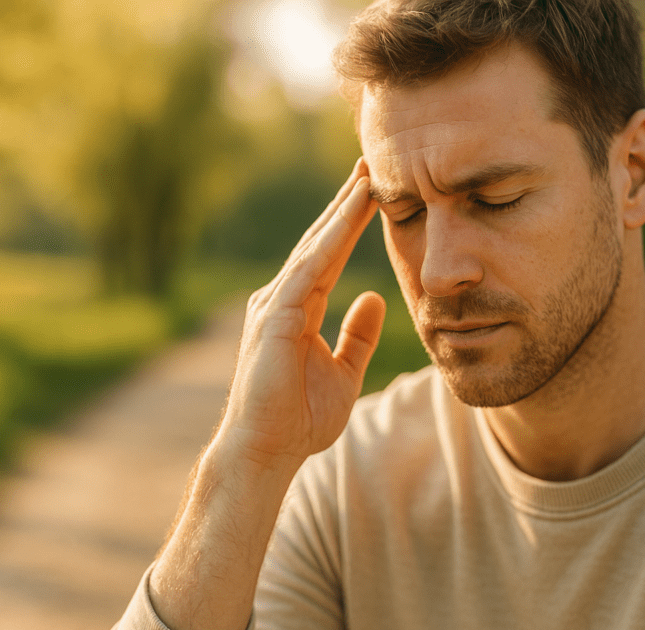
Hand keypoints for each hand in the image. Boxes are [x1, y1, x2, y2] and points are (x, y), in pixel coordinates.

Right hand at [218, 159, 384, 470]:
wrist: (268, 450)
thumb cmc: (299, 417)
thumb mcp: (344, 371)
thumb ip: (358, 335)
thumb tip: (377, 297)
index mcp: (299, 308)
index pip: (330, 254)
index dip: (352, 222)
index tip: (375, 190)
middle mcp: (282, 298)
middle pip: (320, 240)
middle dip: (346, 203)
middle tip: (370, 164)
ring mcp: (274, 304)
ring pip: (314, 247)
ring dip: (341, 212)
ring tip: (366, 178)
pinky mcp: (274, 317)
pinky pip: (307, 271)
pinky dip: (329, 242)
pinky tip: (348, 218)